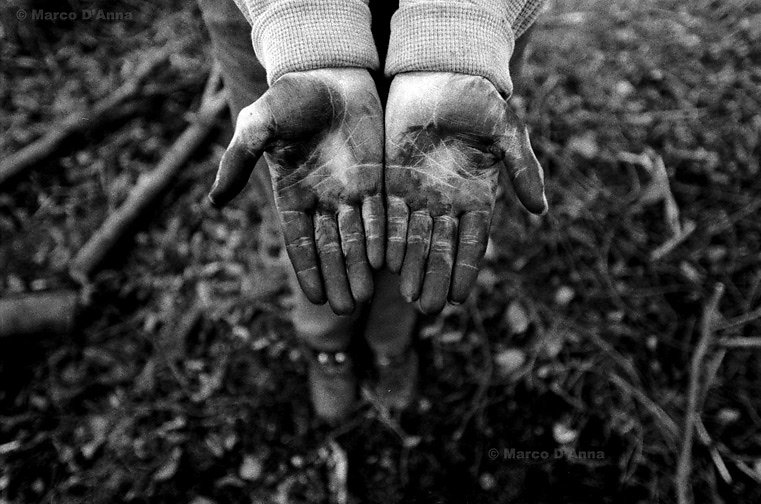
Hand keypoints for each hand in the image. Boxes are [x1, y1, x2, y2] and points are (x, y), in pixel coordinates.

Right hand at [209, 69, 383, 314]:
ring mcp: (349, 190)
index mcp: (291, 193)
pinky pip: (380, 213)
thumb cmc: (289, 97)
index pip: (299, 241)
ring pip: (356, 237)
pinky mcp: (374, 177)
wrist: (327, 72)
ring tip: (364, 296)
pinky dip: (381, 237)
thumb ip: (238, 162)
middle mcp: (321, 199)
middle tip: (345, 309)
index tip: (316, 299)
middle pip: (329, 247)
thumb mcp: (258, 126)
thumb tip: (213, 204)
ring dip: (359, 266)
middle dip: (337, 277)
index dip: (307, 269)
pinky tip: (385, 261)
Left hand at [385, 72, 546, 313]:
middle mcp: (448, 202)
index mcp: (477, 195)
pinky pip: (390, 217)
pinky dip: (387, 239)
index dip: (466, 269)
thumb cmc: (478, 101)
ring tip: (406, 297)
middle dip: (435, 278)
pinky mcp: (392, 181)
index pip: (473, 242)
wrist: (439, 75)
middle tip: (427, 309)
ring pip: (415, 238)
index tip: (459, 299)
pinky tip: (384, 263)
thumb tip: (540, 210)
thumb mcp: (506, 131)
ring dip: (411, 267)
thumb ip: (521, 169)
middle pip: (441, 248)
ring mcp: (419, 193)